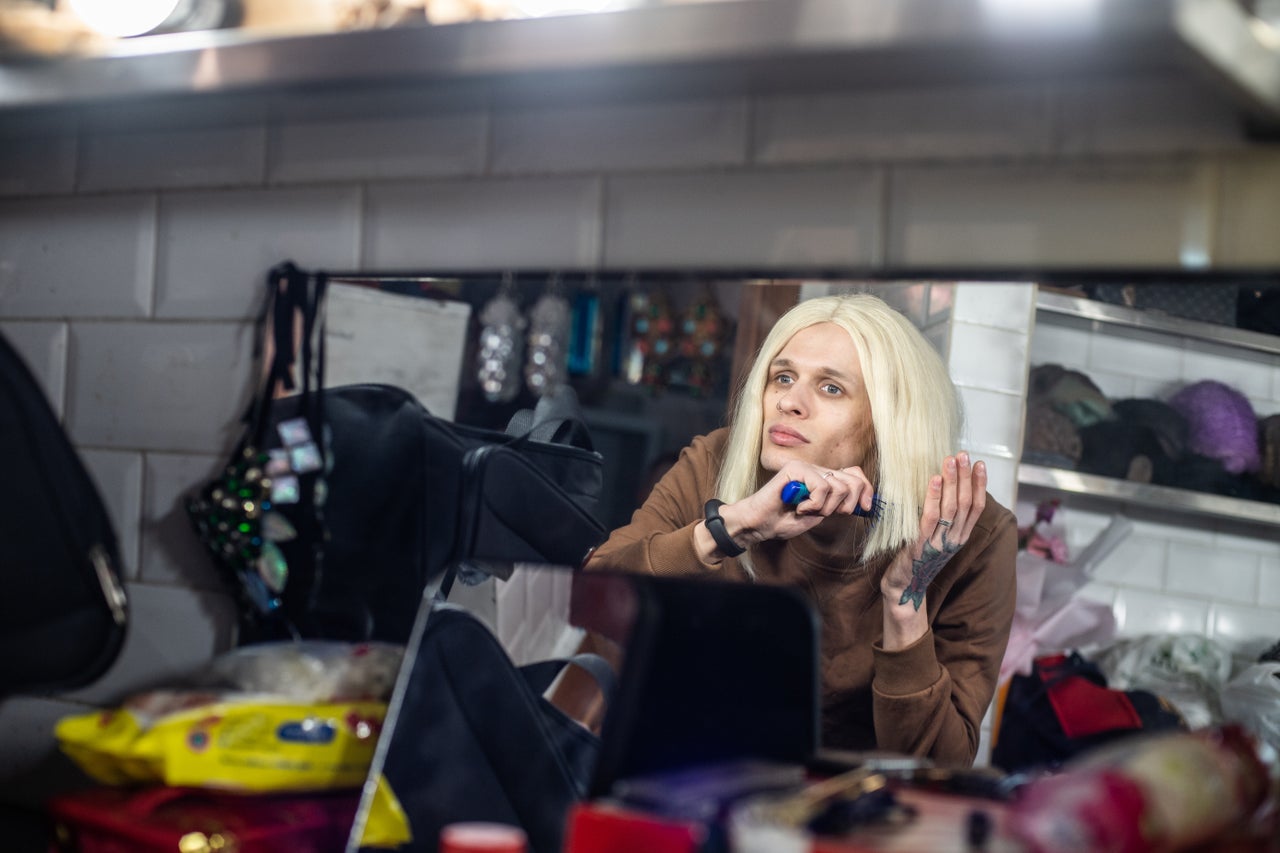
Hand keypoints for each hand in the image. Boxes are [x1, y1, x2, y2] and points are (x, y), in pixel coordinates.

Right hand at [718, 461, 876, 548]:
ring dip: (825, 507)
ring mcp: (807, 468)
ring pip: (838, 486)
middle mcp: (817, 469)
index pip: (855, 474)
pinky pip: (822, 487)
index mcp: (823, 478)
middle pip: (852, 480)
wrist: (759, 524)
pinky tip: (798, 506)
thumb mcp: (820, 514)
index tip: (866, 508)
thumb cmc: (784, 520)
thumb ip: (838, 504)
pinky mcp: (796, 469)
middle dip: (846, 504)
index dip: (866, 490)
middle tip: (825, 513)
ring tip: (806, 510)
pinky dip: (813, 504)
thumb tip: (864, 500)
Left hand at [881, 452, 986, 610]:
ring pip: (951, 508)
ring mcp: (939, 542)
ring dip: (952, 481)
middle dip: (965, 477)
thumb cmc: (917, 556)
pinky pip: (930, 517)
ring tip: (950, 460)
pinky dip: (934, 497)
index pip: (976, 507)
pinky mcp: (922, 544)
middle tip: (963, 455)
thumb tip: (946, 487)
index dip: (980, 485)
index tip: (979, 464)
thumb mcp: (937, 536)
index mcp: (960, 536)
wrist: (903, 585)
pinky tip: (935, 480)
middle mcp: (954, 539)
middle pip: (965, 503)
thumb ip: (944, 517)